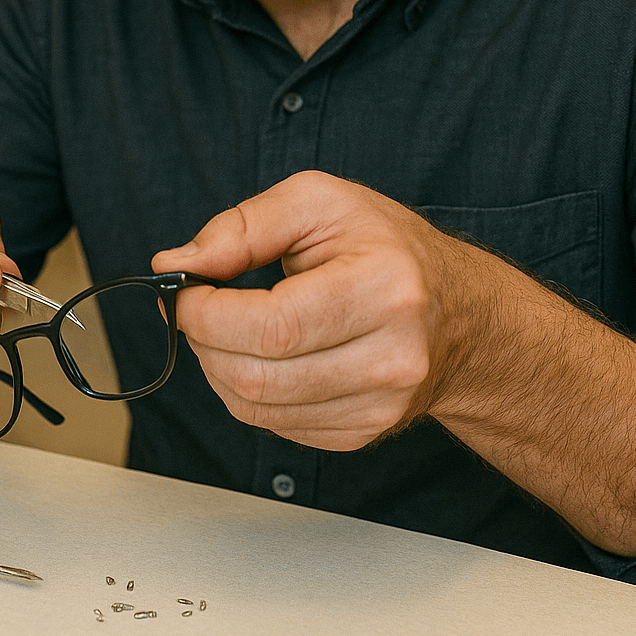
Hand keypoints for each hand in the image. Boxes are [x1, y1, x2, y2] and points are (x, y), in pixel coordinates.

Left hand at [152, 171, 462, 450]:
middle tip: (199, 310)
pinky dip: (249, 393)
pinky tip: (265, 358)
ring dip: (219, 370)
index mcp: (385, 288)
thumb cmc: (387, 248)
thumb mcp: (320, 203)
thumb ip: (244, 226)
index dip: (206, 314)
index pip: (272, 326)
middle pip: (257, 375)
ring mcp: (381, 405)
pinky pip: (275, 426)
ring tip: (230, 331)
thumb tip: (177, 265)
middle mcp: (392, 357)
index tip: (186, 292)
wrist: (457, 313)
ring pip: (257, 409)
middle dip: (204, 342)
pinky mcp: (364, 433)